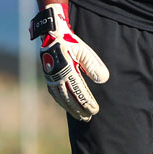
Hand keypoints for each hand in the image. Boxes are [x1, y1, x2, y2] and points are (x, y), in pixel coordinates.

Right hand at [29, 3, 108, 120]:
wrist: (51, 35)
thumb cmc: (70, 43)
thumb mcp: (84, 51)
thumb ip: (94, 65)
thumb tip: (103, 79)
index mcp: (67, 71)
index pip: (79, 91)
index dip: (87, 102)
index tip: (95, 110)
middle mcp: (57, 77)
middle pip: (70, 98)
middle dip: (80, 110)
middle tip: (88, 118)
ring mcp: (51, 78)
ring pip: (62, 98)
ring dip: (71, 109)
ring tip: (80, 117)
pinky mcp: (48, 78)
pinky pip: (55, 94)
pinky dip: (62, 102)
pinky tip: (67, 107)